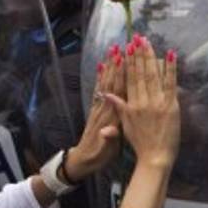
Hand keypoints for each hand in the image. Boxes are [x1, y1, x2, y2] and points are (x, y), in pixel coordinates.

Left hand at [65, 51, 125, 179]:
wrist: (82, 160)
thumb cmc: (98, 156)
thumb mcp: (106, 151)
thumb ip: (108, 140)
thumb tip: (108, 132)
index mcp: (109, 118)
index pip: (117, 93)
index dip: (120, 76)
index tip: (125, 60)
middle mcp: (103, 109)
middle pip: (111, 83)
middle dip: (116, 65)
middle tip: (121, 47)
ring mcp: (98, 108)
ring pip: (106, 83)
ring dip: (110, 66)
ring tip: (113, 50)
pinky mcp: (95, 109)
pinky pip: (99, 89)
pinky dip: (101, 76)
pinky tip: (102, 65)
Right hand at [105, 35, 179, 169]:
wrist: (154, 157)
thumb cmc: (139, 143)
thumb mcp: (124, 124)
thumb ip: (118, 107)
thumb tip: (106, 93)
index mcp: (131, 105)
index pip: (129, 78)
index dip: (128, 62)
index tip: (127, 47)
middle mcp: (142, 101)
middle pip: (140, 73)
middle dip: (139, 54)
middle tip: (138, 38)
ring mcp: (157, 103)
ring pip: (153, 75)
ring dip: (151, 57)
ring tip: (149, 42)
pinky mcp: (171, 106)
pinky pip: (170, 84)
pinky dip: (170, 69)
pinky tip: (171, 55)